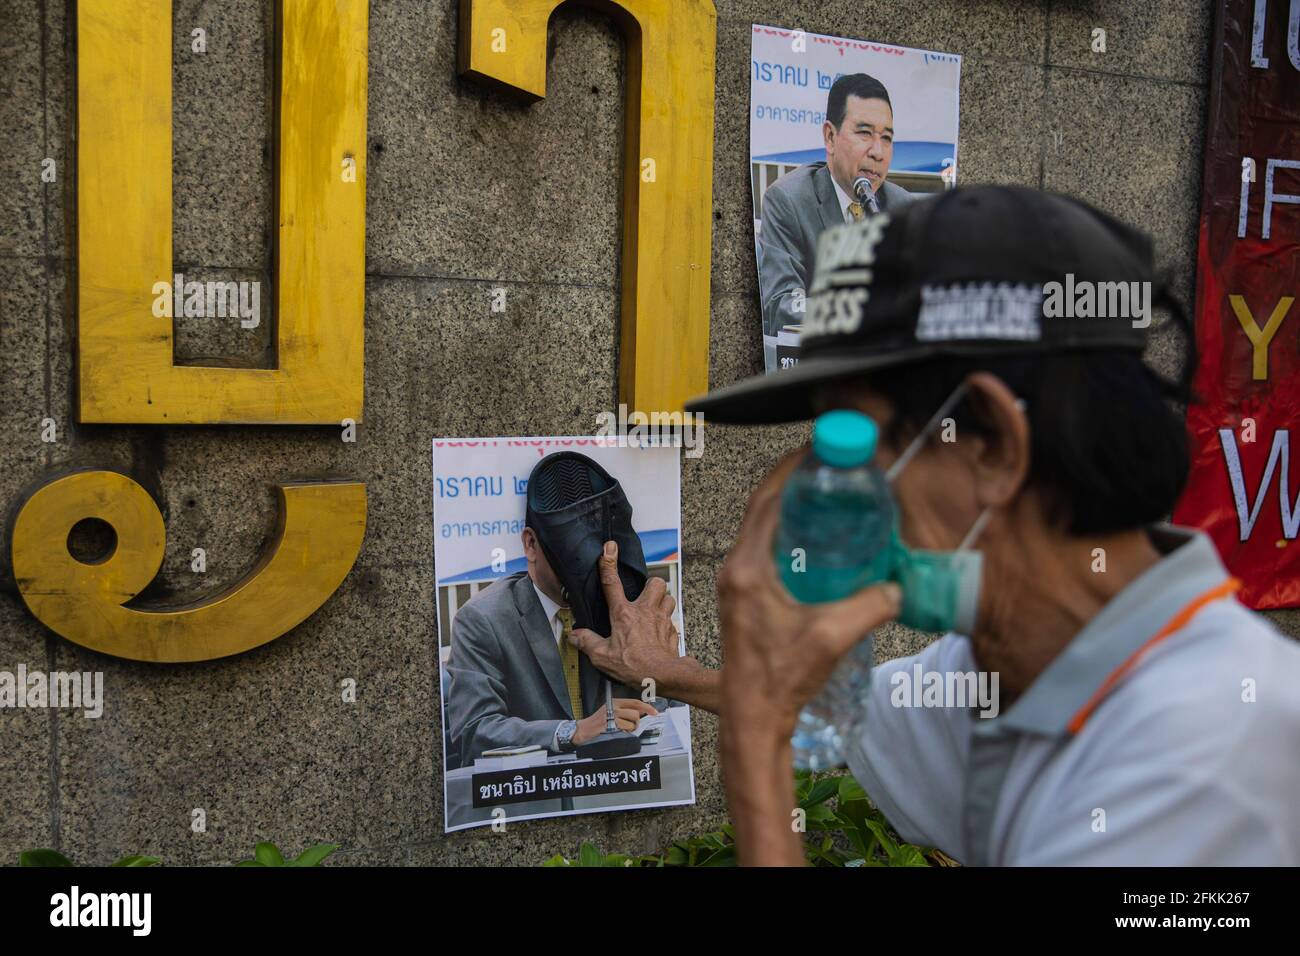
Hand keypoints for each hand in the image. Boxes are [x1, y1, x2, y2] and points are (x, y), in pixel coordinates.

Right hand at [568, 541, 680, 688]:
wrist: (663, 676)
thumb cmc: (633, 666)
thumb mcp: (602, 657)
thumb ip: (588, 642)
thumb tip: (575, 635)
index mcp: (623, 614)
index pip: (612, 583)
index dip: (608, 563)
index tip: (609, 547)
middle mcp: (644, 611)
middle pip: (655, 582)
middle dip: (650, 585)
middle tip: (643, 595)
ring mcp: (661, 619)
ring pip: (668, 597)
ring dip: (661, 601)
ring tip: (653, 610)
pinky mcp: (672, 630)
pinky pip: (672, 619)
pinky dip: (667, 622)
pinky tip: (660, 631)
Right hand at [573, 698, 656, 744]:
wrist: (584, 729)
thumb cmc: (598, 722)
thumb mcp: (611, 711)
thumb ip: (626, 710)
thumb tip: (642, 712)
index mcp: (616, 701)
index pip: (635, 702)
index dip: (647, 707)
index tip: (654, 712)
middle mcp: (614, 706)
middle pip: (636, 712)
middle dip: (637, 722)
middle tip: (631, 726)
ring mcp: (612, 715)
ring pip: (632, 721)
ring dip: (631, 728)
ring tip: (623, 729)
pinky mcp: (610, 723)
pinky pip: (625, 728)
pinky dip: (624, 732)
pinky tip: (617, 731)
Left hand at [718, 448, 901, 741]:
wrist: (753, 718)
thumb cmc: (780, 680)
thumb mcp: (832, 638)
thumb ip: (870, 607)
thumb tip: (898, 587)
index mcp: (747, 568)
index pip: (768, 501)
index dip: (794, 470)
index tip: (820, 450)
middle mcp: (735, 569)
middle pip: (763, 507)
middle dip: (795, 483)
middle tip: (831, 469)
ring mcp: (736, 583)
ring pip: (761, 528)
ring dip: (790, 507)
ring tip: (827, 497)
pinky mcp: (743, 597)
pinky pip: (763, 549)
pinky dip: (787, 534)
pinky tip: (817, 542)